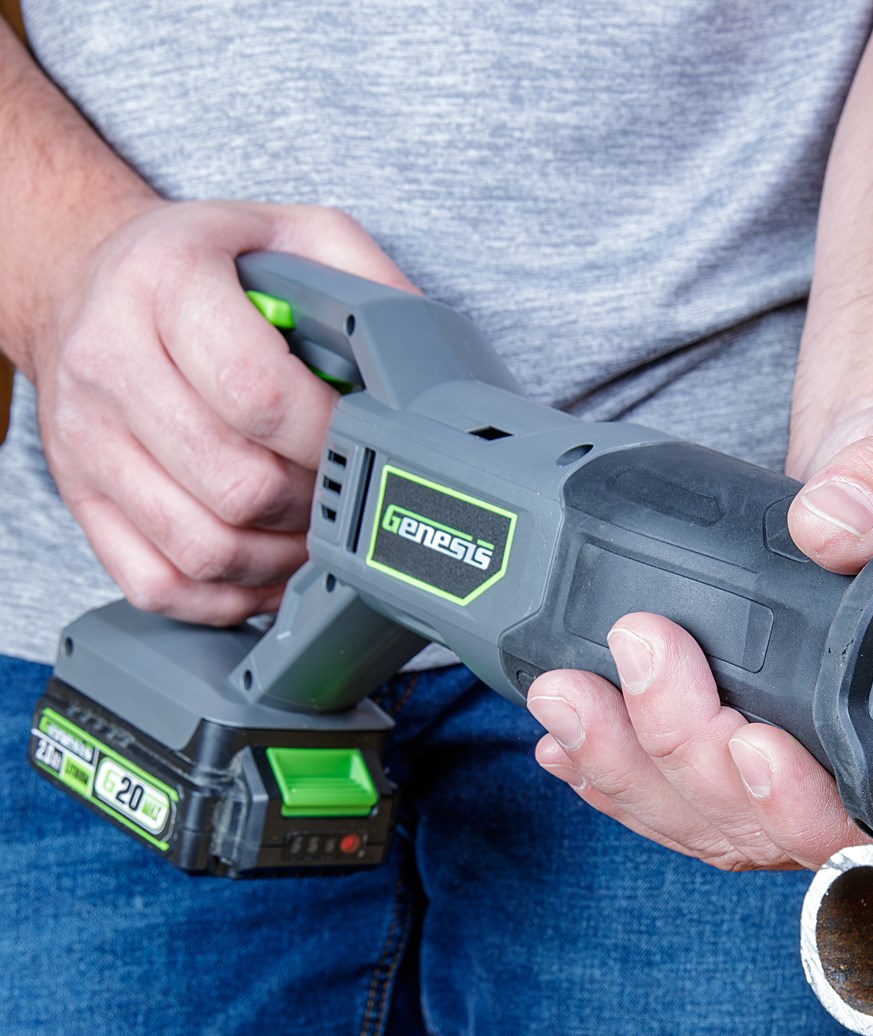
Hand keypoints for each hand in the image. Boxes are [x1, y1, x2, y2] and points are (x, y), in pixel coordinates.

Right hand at [29, 198, 413, 622]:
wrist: (85, 278)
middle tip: (343, 488)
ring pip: (202, 549)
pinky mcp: (80, 500)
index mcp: (164, 282)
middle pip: (238, 486)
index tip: (363, 440)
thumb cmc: (204, 266)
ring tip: (310, 527)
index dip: (330, 439)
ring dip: (281, 559)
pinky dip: (229, 596)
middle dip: (315, 504)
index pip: (259, 394)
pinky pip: (160, 586)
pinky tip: (265, 564)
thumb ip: (364, 284)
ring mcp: (86, 440)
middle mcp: (109, 361)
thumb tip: (426, 369)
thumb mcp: (290, 236)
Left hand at [527, 400, 872, 870]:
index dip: (801, 804)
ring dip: (623, 764)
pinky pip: (664, 795)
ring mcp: (783, 774)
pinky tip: (562, 741)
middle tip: (640, 649)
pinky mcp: (726, 755)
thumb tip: (831, 524)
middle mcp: (851, 771)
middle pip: (756, 823)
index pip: (865, 816)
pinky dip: (606, 771)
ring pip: (697, 817)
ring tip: (567, 693)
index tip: (754, 744)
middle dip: (680, 748)